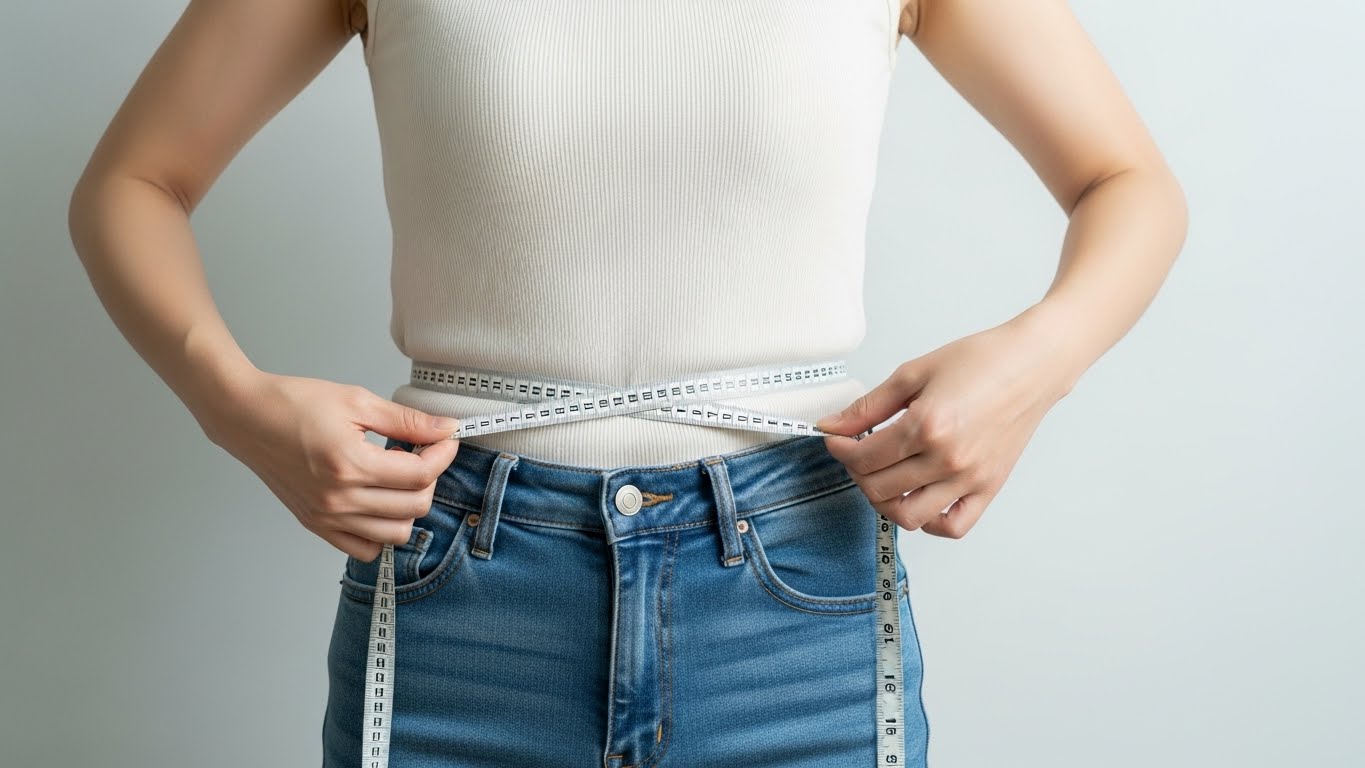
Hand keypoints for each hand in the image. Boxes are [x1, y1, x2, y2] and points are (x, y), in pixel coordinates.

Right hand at [196, 370, 463, 561]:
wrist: (245, 417)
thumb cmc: (293, 403)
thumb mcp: (357, 401)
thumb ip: (406, 420)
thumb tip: (445, 429)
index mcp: (350, 465)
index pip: (420, 474)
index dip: (443, 455)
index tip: (445, 439)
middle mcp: (339, 499)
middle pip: (414, 506)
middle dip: (430, 478)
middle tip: (422, 452)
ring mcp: (326, 517)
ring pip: (395, 533)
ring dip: (409, 505)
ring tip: (397, 475)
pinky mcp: (316, 525)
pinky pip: (364, 549)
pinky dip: (381, 531)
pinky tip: (379, 500)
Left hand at [814, 316, 1072, 538]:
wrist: (1032, 365)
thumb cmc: (981, 361)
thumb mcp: (914, 373)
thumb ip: (869, 406)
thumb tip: (832, 426)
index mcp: (927, 426)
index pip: (864, 457)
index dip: (840, 449)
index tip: (836, 439)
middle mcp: (948, 459)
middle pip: (879, 488)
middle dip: (856, 471)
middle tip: (857, 452)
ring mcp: (970, 479)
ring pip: (909, 516)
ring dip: (884, 502)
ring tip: (883, 477)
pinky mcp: (989, 488)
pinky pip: (952, 527)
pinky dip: (929, 522)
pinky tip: (918, 498)